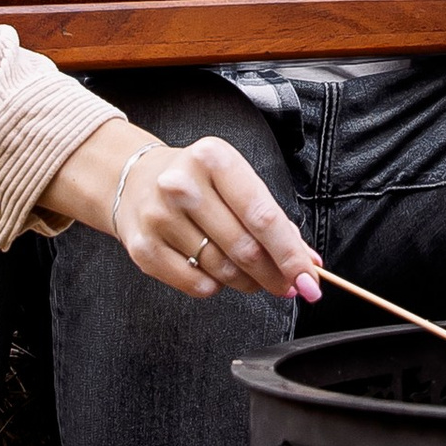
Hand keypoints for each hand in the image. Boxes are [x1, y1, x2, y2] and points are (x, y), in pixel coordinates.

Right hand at [94, 129, 323, 306]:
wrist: (137, 179)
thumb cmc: (199, 182)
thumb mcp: (236, 182)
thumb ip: (273, 220)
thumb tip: (308, 264)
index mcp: (214, 159)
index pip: (262, 216)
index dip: (290, 254)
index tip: (309, 279)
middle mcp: (182, 185)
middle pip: (244, 247)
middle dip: (275, 275)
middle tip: (290, 286)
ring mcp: (159, 217)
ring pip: (222, 270)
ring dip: (248, 282)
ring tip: (254, 278)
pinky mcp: (143, 248)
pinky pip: (196, 284)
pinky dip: (216, 286)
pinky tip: (217, 274)